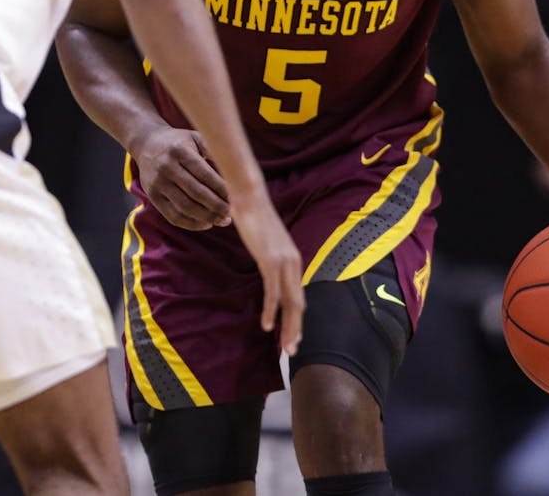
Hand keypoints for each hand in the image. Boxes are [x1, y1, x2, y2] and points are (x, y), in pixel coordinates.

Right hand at [133, 127, 230, 230]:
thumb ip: (214, 151)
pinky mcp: (152, 196)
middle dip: (217, 205)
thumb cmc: (180, 142)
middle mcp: (166, 167)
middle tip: (233, 212)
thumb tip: (236, 174)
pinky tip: (207, 224)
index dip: (222, 188)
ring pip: (185, 207)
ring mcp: (158, 183)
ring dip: (207, 217)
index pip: (205, 174)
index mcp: (180, 151)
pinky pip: (173, 216)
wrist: (147, 144)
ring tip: (223, 220)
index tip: (237, 196)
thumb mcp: (196, 137)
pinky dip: (192, 224)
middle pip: (196, 193)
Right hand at [229, 194, 304, 355]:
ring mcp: (283, 262)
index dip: (297, 319)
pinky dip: (271, 310)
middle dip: (296, 330)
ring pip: (290, 302)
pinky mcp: (270, 261)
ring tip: (283, 346)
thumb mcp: (266, 244)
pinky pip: (273, 292)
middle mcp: (293, 263)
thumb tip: (267, 271)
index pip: (298, 296)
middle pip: (298, 304)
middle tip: (292, 351)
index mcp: (293, 260)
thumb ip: (270, 259)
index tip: (292, 337)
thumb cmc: (255, 218)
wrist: (250, 197)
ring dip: (287, 327)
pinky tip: (267, 325)